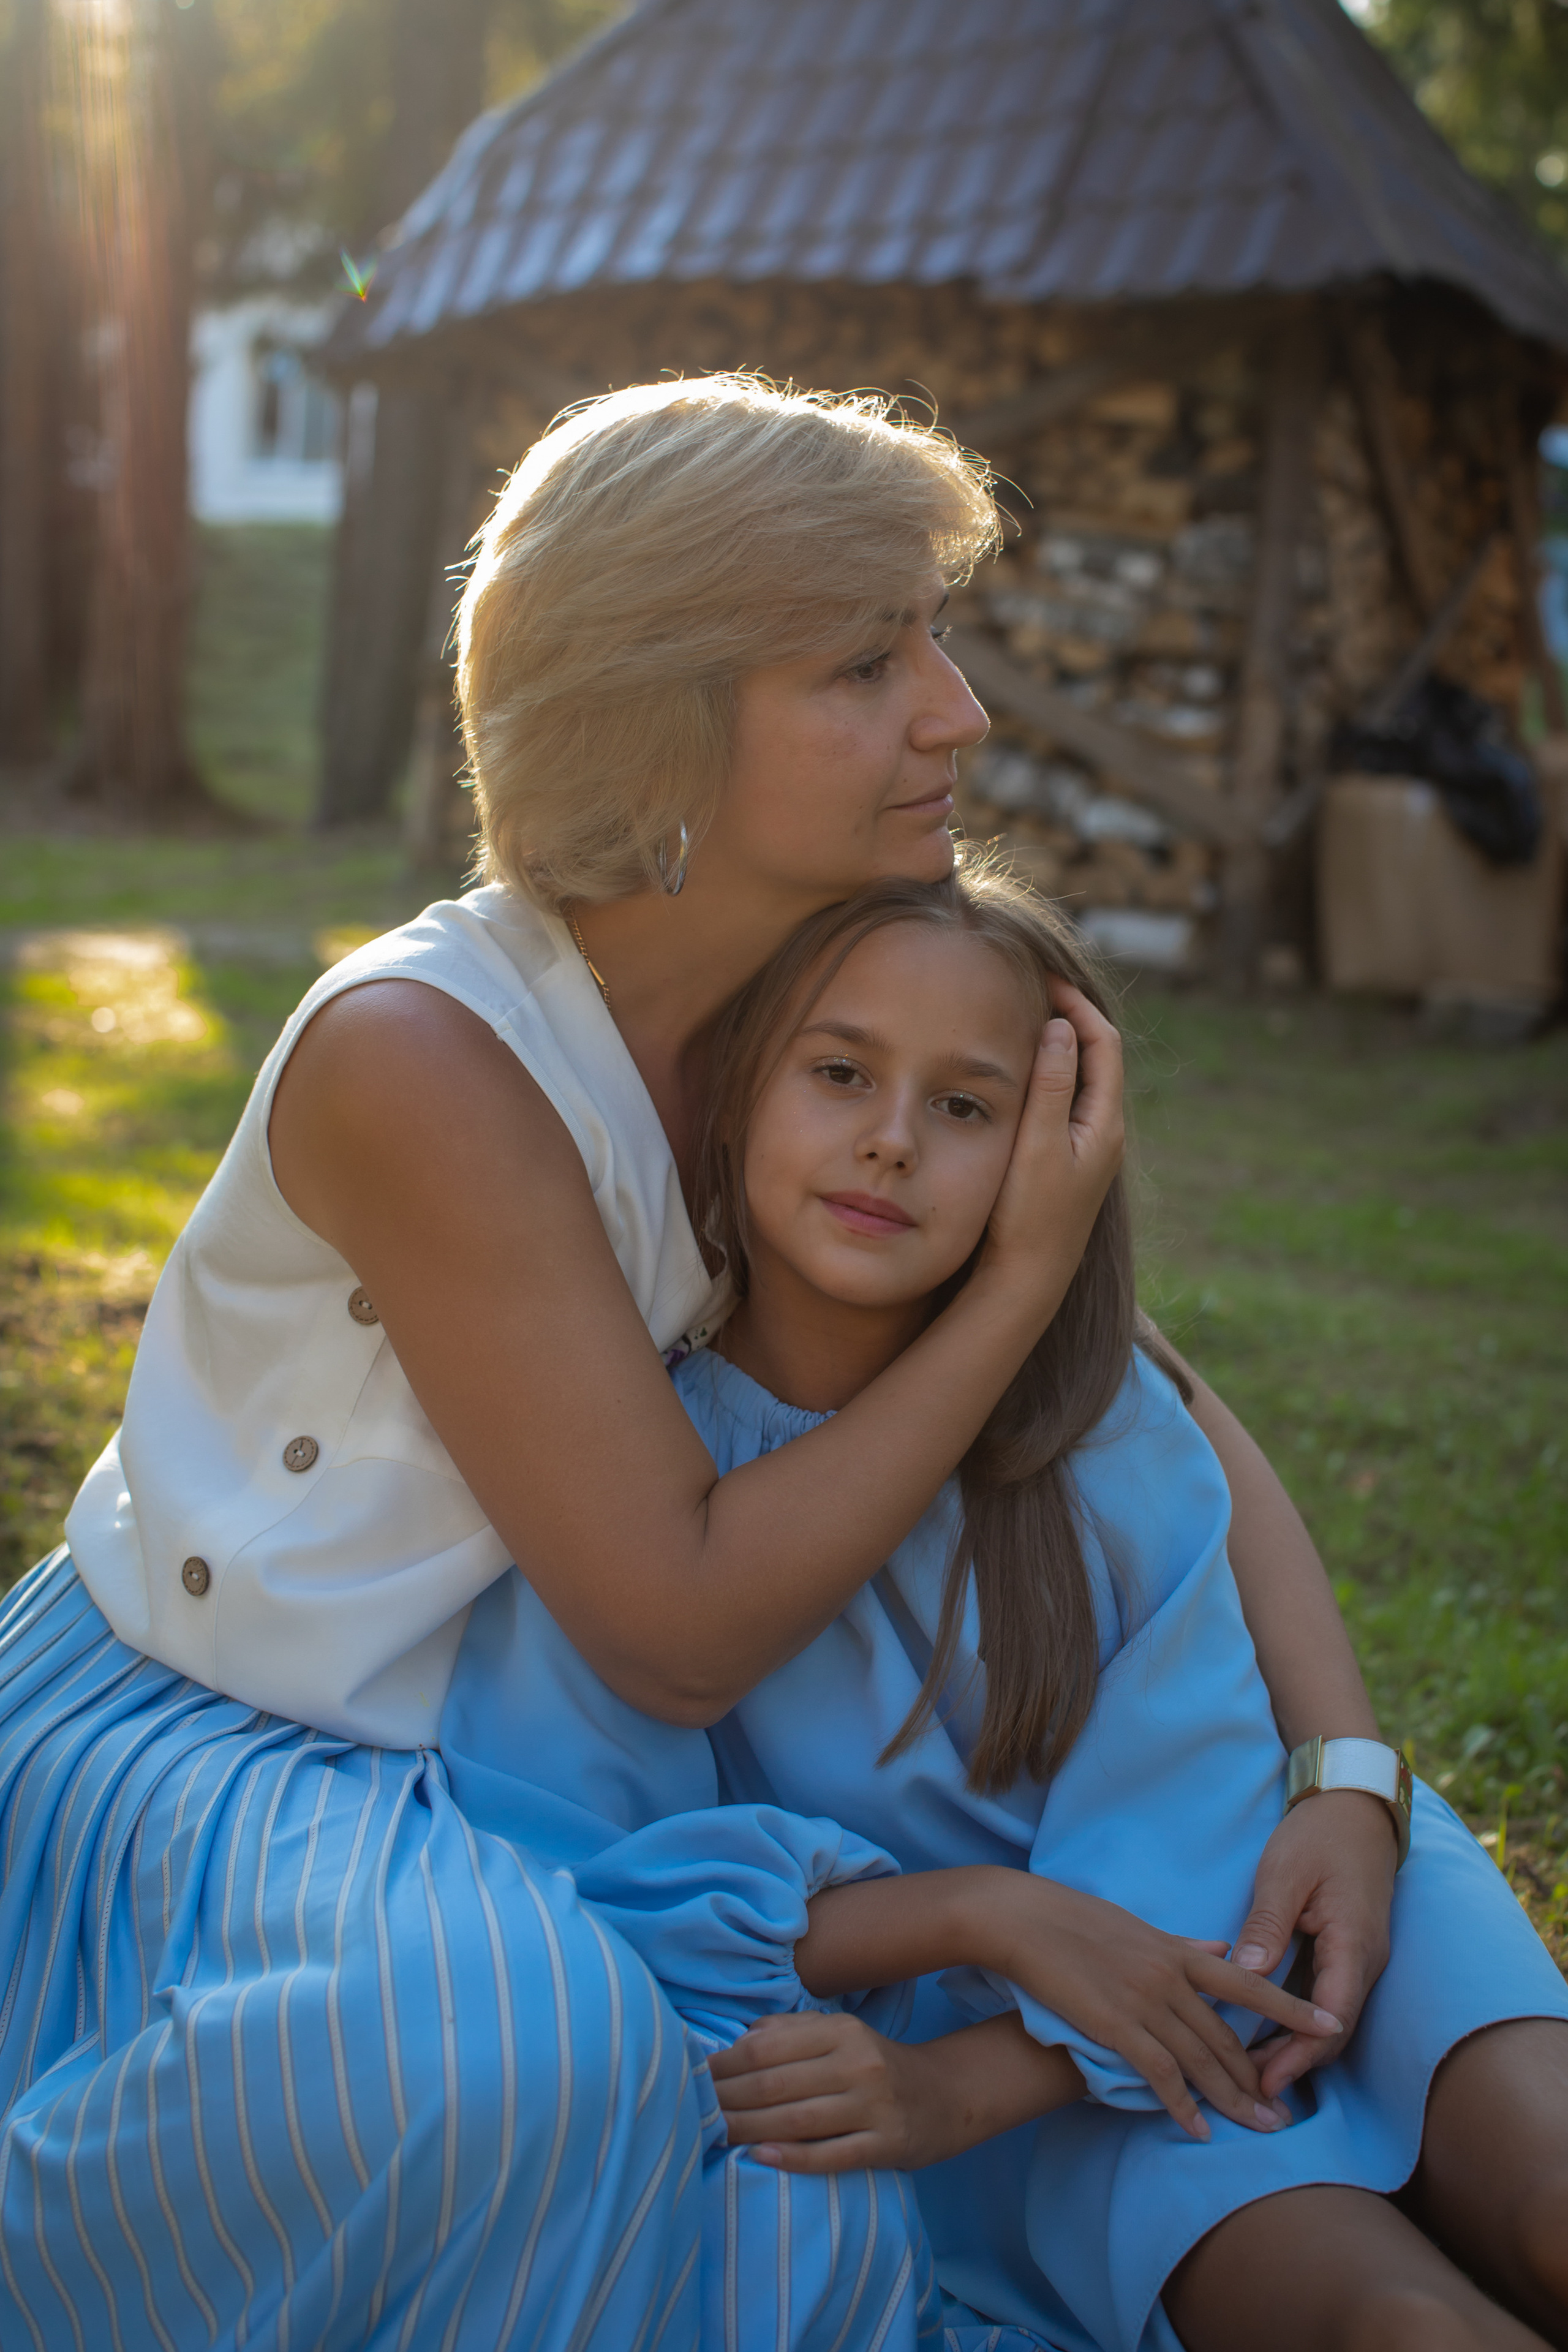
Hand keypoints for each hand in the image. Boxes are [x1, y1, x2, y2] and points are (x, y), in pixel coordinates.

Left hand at [711, 2012, 949, 2173]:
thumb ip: (791, 2031)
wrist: (944, 2096)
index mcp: (841, 2030)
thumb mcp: (841, 2035)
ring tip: (713, 2135)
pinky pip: (832, 2154)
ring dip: (748, 2129)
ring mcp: (874, 2106)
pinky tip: (760, 2156)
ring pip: (797, 2119)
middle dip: (728, 2099)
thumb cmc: (875, 2065)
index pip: (767, 2047)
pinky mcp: (887, 2144)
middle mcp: (858, 2063)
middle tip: (693, 2111)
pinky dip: (793, 2158)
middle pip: (776, 2084)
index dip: (725, 2064)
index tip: (694, 2077)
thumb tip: (740, 2039)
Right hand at [976, 983, 1124, 1310]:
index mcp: (1105, 1122)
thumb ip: (1050, 1087)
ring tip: (1023, 1015)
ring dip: (1059, 1042)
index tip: (1044, 978)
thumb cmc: (1030, 1216)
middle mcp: (1104, 1130)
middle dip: (1070, 1015)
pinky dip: (1049, 1071)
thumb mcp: (1038, 1146)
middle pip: (1097, 1054)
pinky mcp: (1069, 1157)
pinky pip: (1067, 1098)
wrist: (1029, 1276)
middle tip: (1032, 986)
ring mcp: (1088, 1144)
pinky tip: (1019, 1069)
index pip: (1103, 1042)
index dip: (1077, 1005)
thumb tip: (1060, 1027)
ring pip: (1081, 1076)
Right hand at [977, 1870, 1340, 2140]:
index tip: (1328, 2027)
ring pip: (1200, 2060)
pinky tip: (1198, 2129)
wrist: (1025, 1918)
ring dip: (1231, 2100)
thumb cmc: (1074, 1919)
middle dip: (1259, 2079)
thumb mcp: (1137, 1926)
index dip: (1290, 2008)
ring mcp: (1143, 2001)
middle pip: (1226, 2037)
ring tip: (1259, 2129)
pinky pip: (1158, 2072)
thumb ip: (1182, 1944)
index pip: (1247, 1982)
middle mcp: (1169, 1977)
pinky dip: (1181, 2104)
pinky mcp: (1115, 2024)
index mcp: (1178, 1951)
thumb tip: (1221, 1946)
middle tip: (1286, 2114)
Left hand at [1228, 1790, 1396, 2099]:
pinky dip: (1297, 2018)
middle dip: (1295, 2061)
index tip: (1265, 2079)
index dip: (1300, 2053)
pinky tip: (1264, 2029)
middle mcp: (1364, 1960)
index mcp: (1354, 1944)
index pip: (1331, 2017)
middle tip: (1248, 2088)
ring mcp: (1358, 1957)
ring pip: (1328, 2016)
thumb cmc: (1319, 1835)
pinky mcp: (1345, 1951)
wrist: (1355, 1806)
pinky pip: (1324, 1996)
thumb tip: (1245, 1975)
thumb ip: (1268, 1925)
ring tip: (1250, 2070)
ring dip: (1295, 2044)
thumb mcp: (1286, 1874)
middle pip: (1332, 2028)